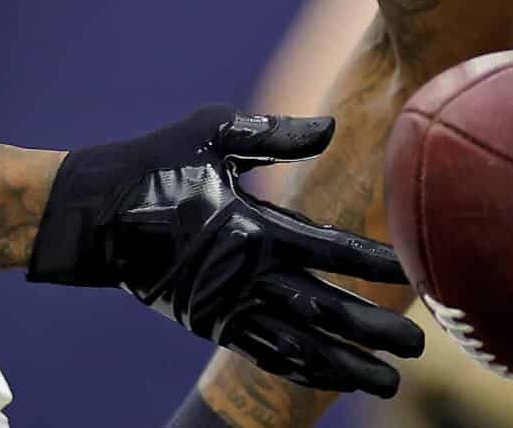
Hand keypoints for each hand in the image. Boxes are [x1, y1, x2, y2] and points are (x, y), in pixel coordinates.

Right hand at [27, 107, 422, 395]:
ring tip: (390, 384)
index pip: (329, 249)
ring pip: (300, 346)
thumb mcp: (212, 133)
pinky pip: (264, 354)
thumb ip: (272, 134)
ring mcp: (227, 307)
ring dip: (346, 366)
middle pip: (324, 310)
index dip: (373, 263)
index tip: (413, 273)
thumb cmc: (156, 163)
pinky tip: (334, 379)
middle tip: (418, 347)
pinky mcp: (209, 324)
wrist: (94, 216)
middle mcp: (246, 276)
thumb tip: (329, 127)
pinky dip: (302, 369)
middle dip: (373, 329)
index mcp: (253, 228)